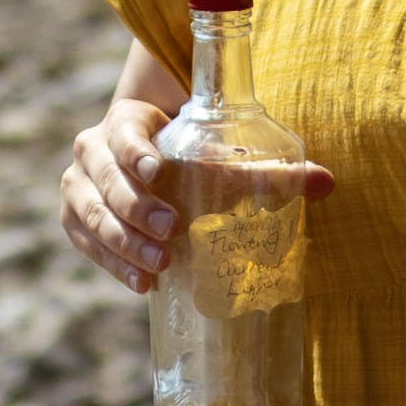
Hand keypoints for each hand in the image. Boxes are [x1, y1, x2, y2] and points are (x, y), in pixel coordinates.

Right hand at [59, 81, 331, 297]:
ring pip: (88, 214)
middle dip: (134, 207)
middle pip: (104, 178)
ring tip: (159, 266)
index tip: (158, 171)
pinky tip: (143, 283)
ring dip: (122, 242)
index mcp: (126, 122)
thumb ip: (267, 169)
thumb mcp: (220, 153)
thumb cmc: (191, 154)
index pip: (123, 132)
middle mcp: (93, 151)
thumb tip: (326, 183)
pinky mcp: (78, 220)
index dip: (135, 151)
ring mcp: (80, 187)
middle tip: (170, 231)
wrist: (150, 162)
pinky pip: (85, 242)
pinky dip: (112, 264)